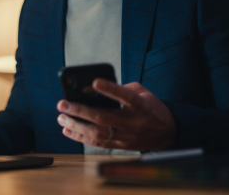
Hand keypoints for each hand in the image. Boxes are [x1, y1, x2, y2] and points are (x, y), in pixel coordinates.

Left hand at [56, 79, 175, 150]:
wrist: (167, 133)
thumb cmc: (151, 108)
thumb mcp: (143, 93)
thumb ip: (123, 88)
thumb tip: (96, 89)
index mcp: (140, 106)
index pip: (125, 96)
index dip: (110, 89)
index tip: (95, 82)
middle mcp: (132, 122)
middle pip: (103, 118)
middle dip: (80, 111)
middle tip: (63, 104)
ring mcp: (126, 137)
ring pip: (97, 134)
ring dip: (76, 126)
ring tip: (61, 118)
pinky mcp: (120, 146)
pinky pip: (98, 143)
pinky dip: (81, 137)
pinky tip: (68, 130)